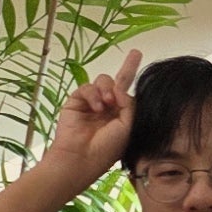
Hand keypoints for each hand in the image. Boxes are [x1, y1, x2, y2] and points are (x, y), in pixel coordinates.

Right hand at [44, 49, 143, 177]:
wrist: (80, 158)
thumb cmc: (107, 148)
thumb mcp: (127, 126)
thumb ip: (128, 104)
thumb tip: (120, 88)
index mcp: (121, 114)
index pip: (128, 90)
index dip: (131, 71)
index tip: (136, 53)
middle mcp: (107, 107)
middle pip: (116, 80)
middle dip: (126, 68)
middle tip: (135, 54)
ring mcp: (91, 104)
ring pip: (102, 81)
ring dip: (108, 89)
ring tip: (108, 103)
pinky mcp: (75, 102)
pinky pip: (86, 87)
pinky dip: (93, 95)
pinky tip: (96, 108)